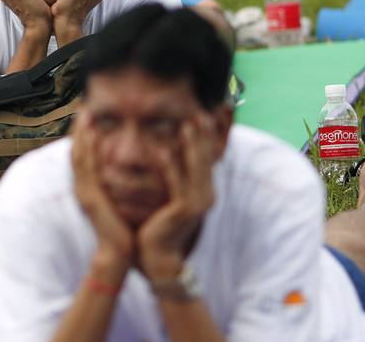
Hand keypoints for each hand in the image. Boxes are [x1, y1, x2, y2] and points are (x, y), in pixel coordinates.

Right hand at [71, 115, 134, 263]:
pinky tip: (92, 134)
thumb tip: (121, 171)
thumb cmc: (121, 230)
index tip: (88, 116)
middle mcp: (82, 187)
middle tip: (83, 106)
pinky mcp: (91, 197)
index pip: (82, 155)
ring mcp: (84, 192)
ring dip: (81, 134)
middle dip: (80, 129)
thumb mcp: (116, 202)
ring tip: (85, 113)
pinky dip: (88, 149)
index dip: (82, 135)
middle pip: (76, 151)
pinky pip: (87, 168)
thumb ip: (115, 187)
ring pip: (79, 156)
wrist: (117, 254)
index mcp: (88, 187)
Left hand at [135, 115, 216, 280]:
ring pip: (196, 169)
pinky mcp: (184, 212)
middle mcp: (205, 192)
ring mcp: (197, 202)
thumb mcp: (169, 191)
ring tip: (187, 124)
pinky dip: (170, 167)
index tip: (204, 109)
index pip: (208, 154)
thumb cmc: (159, 221)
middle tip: (200, 109)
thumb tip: (166, 143)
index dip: (208, 133)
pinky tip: (162, 150)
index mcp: (202, 186)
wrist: (157, 255)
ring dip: (192, 146)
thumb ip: (172, 168)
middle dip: (203, 133)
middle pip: (206, 157)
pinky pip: (178, 186)